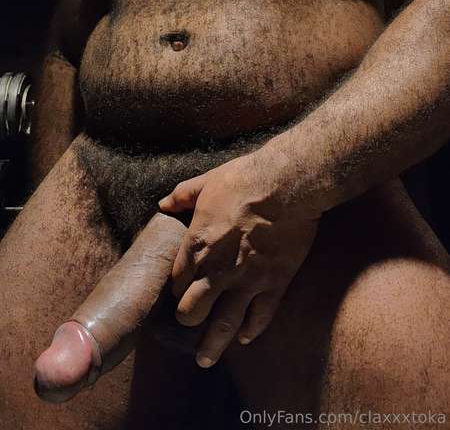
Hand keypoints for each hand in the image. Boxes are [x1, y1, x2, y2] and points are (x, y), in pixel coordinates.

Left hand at [159, 146, 321, 367]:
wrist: (287, 183)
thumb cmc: (244, 179)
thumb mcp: (206, 182)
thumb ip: (183, 195)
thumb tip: (165, 203)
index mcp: (197, 245)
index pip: (176, 281)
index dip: (175, 289)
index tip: (178, 292)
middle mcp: (217, 269)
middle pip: (192, 310)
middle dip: (188, 319)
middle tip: (189, 323)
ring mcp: (246, 280)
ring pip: (223, 325)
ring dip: (211, 346)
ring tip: (205, 360)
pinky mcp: (274, 283)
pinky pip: (260, 316)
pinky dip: (251, 330)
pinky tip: (245, 338)